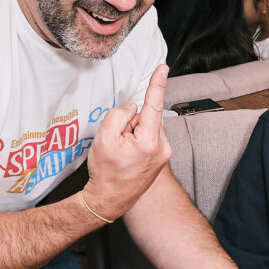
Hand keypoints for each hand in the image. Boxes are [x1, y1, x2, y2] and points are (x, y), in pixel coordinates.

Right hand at [83, 64, 172, 220]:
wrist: (110, 201)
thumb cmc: (106, 172)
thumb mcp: (104, 138)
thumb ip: (119, 115)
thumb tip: (133, 107)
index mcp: (149, 141)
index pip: (153, 105)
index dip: (157, 83)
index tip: (163, 68)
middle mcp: (162, 147)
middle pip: (145, 117)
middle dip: (130, 124)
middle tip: (118, 144)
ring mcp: (164, 153)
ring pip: (147, 127)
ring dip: (133, 133)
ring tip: (123, 153)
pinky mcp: (162, 157)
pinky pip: (149, 136)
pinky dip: (138, 140)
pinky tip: (129, 156)